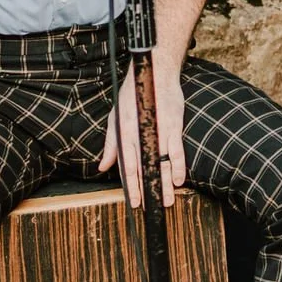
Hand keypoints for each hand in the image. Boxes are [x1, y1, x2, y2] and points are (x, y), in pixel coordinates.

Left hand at [98, 58, 186, 206]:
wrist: (155, 72)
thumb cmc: (133, 96)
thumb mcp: (115, 118)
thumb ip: (111, 145)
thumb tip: (103, 167)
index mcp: (124, 133)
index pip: (127, 165)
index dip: (130, 186)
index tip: (134, 204)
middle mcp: (141, 133)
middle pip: (144, 168)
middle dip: (147, 190)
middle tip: (150, 209)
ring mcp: (159, 130)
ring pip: (162, 163)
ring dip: (164, 183)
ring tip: (167, 200)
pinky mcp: (174, 125)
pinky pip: (177, 151)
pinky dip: (179, 167)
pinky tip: (178, 180)